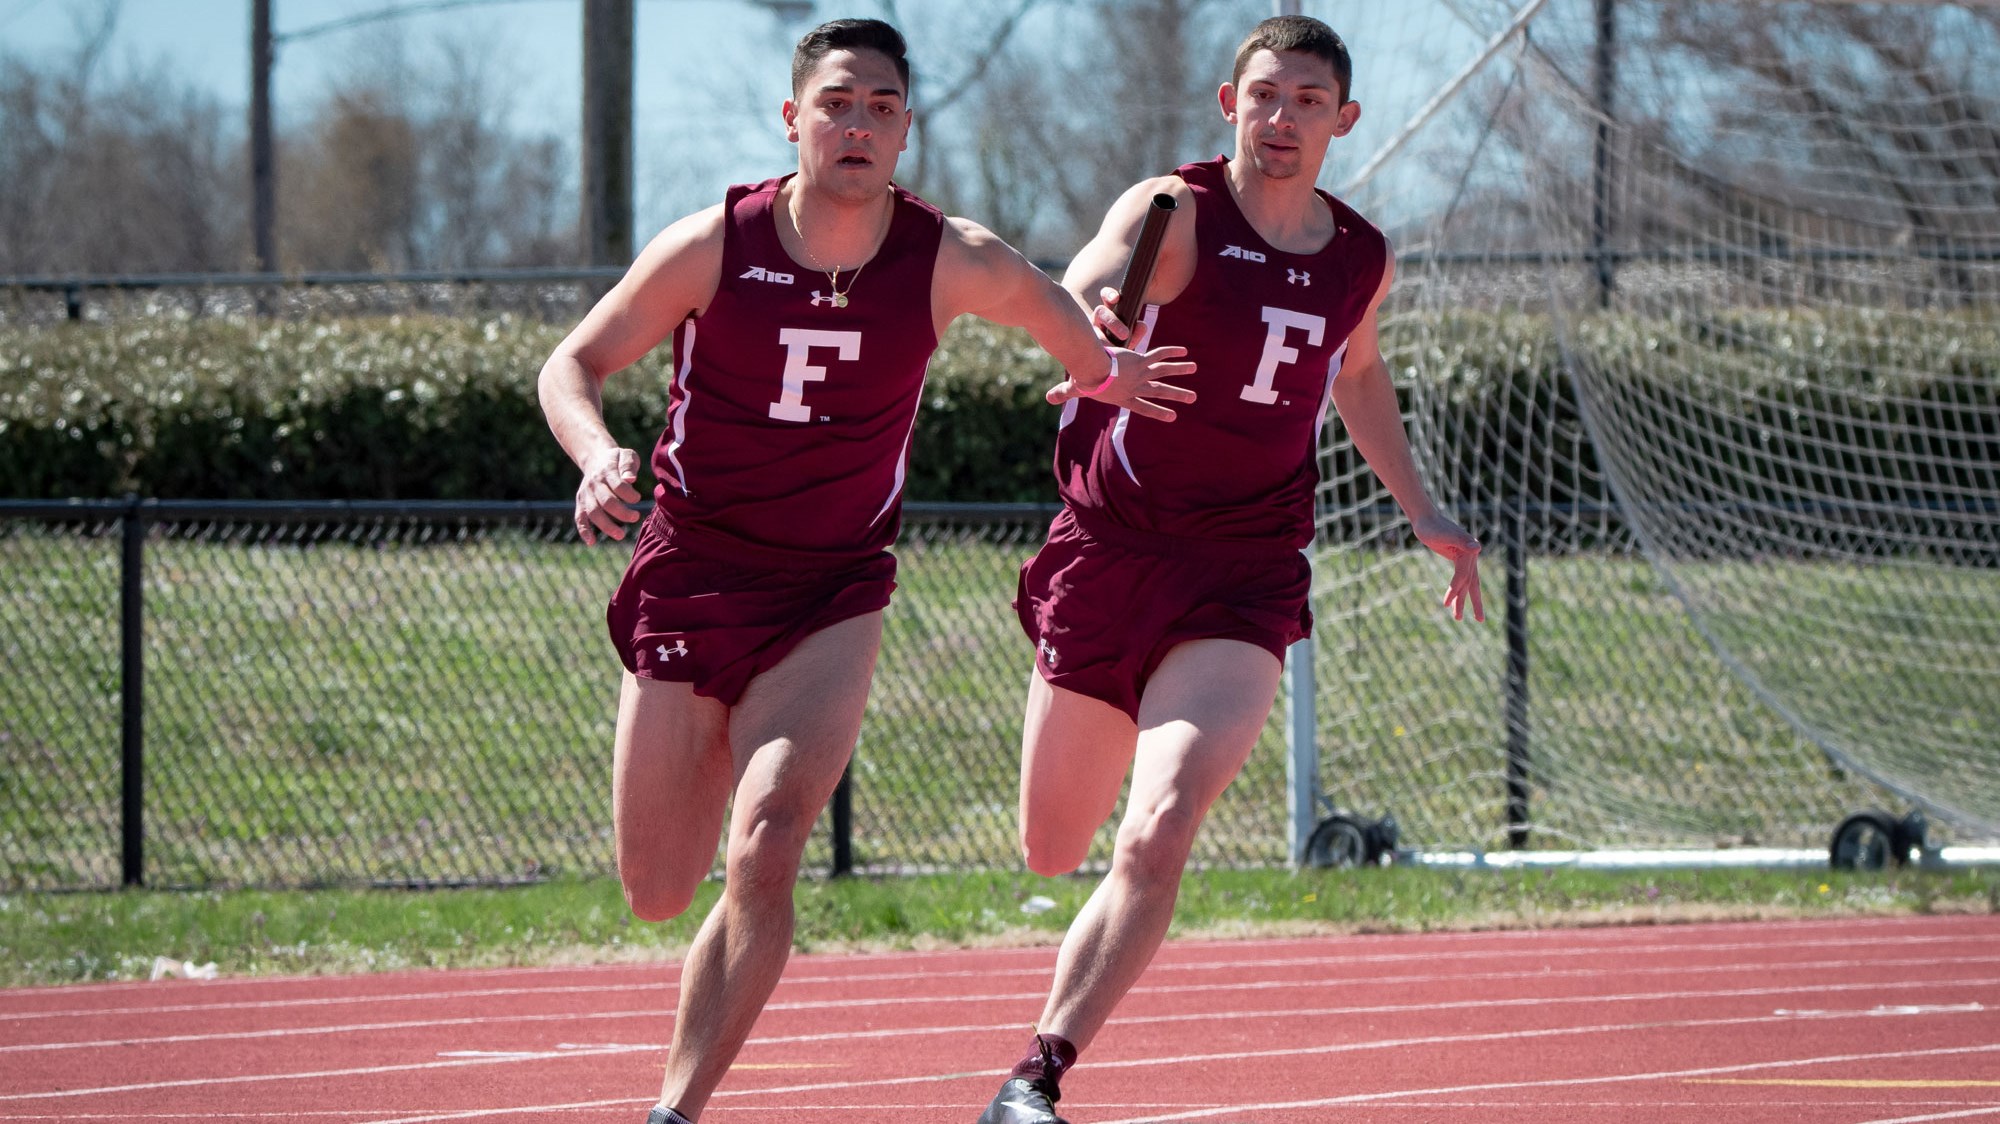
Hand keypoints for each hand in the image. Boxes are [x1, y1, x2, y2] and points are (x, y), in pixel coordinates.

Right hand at [574, 446, 641, 543]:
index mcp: (607, 470)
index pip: (618, 485)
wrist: (595, 457)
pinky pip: (579, 518)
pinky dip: (584, 530)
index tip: (637, 498)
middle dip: (622, 513)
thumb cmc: (617, 459)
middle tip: (635, 517)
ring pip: (593, 513)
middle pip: (606, 502)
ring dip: (606, 526)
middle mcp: (594, 483)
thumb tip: (630, 480)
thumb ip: (629, 466)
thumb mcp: (627, 455)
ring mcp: (586, 494)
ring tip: (621, 535)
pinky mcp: (581, 502)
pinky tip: (592, 542)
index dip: (629, 495)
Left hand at [1045, 296, 1197, 421]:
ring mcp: (1141, 374)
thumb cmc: (1086, 380)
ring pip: (1164, 372)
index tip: (1172, 416)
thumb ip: (1064, 393)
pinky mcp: (1141, 360)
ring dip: (1180, 370)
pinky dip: (1171, 352)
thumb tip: (1048, 398)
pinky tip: (1184, 351)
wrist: (1094, 369)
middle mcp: (1136, 387)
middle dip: (1177, 394)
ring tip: (1194, 368)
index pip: (1143, 407)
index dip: (1158, 412)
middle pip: (1160, 391)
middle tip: (1193, 397)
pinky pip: (1159, 354)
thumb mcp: (1076, 388)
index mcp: (1124, 398)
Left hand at [1413, 511, 1483, 621]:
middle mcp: (1471, 554)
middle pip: (1473, 583)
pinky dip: (1457, 589)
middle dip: (1475, 603)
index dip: (1455, 590)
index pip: (1464, 575)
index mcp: (1470, 550)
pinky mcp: (1457, 557)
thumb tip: (1477, 547)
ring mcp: (1465, 556)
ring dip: (1462, 600)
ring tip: (1457, 618)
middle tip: (1480, 621)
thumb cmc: (1432, 526)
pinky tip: (1455, 598)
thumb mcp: (1444, 534)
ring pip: (1465, 583)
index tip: (1446, 604)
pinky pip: (1459, 577)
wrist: (1425, 518)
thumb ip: (1461, 540)